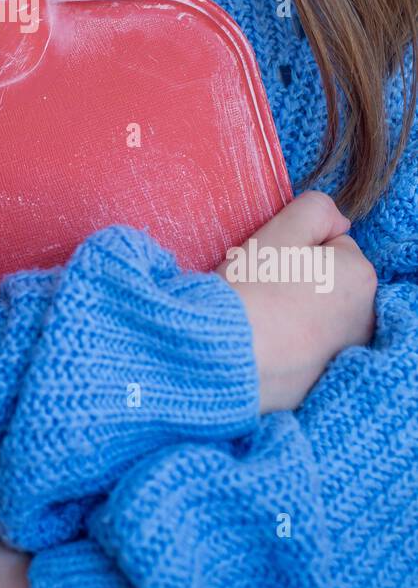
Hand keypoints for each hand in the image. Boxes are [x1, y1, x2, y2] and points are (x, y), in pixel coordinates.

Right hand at [215, 190, 377, 412]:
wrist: (222, 355)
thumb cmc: (252, 288)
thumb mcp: (282, 228)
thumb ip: (316, 208)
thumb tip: (335, 221)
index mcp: (360, 276)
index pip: (329, 243)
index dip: (295, 246)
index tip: (271, 261)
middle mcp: (364, 318)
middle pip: (327, 278)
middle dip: (301, 278)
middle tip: (265, 287)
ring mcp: (344, 352)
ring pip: (317, 312)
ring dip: (297, 310)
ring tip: (263, 315)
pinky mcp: (321, 378)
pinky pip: (305, 346)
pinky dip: (289, 342)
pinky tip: (266, 341)